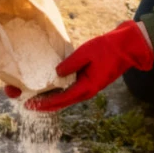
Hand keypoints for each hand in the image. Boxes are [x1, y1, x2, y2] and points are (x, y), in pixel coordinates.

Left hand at [26, 21, 153, 111]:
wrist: (128, 47)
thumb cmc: (108, 48)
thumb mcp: (86, 52)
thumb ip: (70, 64)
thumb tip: (55, 73)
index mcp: (86, 88)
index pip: (60, 100)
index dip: (43, 104)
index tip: (28, 104)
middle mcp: (86, 92)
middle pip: (60, 103)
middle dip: (43, 104)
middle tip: (25, 103)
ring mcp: (88, 88)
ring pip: (65, 98)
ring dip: (50, 99)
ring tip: (34, 96)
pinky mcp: (88, 81)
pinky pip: (70, 90)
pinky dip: (58, 91)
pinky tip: (49, 86)